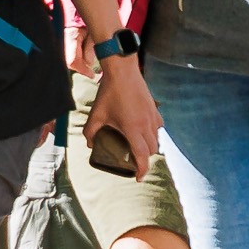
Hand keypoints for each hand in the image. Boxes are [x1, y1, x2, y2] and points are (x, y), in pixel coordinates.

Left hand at [96, 54, 162, 169]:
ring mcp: (153, 116)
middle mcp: (146, 125)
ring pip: (157, 139)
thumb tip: (90, 144)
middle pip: (151, 150)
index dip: (142, 170)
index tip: (138, 178)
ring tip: (138, 147)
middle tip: (134, 161)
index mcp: (133, 129)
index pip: (142, 156)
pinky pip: (158, 127)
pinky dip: (153, 134)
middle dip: (144, 159)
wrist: (123, 71)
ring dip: (149, 147)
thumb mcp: (96, 115)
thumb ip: (90, 132)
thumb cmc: (109, 92)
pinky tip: (144, 130)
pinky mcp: (155, 109)